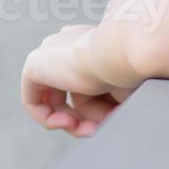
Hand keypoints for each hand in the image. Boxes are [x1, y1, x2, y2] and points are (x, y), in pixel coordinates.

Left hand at [21, 24, 136, 137]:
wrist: (125, 50)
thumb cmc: (135, 67)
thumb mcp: (126, 89)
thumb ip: (111, 101)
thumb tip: (100, 122)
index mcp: (93, 39)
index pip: (86, 77)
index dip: (99, 106)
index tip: (112, 117)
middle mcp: (70, 41)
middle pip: (74, 92)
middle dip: (87, 117)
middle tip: (98, 129)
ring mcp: (50, 51)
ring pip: (57, 101)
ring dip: (74, 123)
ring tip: (88, 128)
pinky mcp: (34, 65)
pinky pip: (33, 101)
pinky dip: (47, 118)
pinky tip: (64, 122)